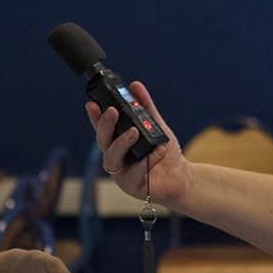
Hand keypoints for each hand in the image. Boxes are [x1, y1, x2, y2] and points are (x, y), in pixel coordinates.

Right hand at [86, 81, 188, 204]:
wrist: (180, 176)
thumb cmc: (164, 152)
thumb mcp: (156, 126)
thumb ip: (146, 108)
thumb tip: (135, 86)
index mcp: (117, 142)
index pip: (102, 128)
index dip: (95, 116)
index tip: (92, 104)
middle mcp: (115, 156)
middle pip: (103, 140)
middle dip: (106, 125)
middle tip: (113, 111)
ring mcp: (121, 172)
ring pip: (112, 158)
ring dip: (121, 143)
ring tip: (134, 132)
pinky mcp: (132, 186)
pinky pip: (135, 173)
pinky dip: (146, 161)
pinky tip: (157, 151)